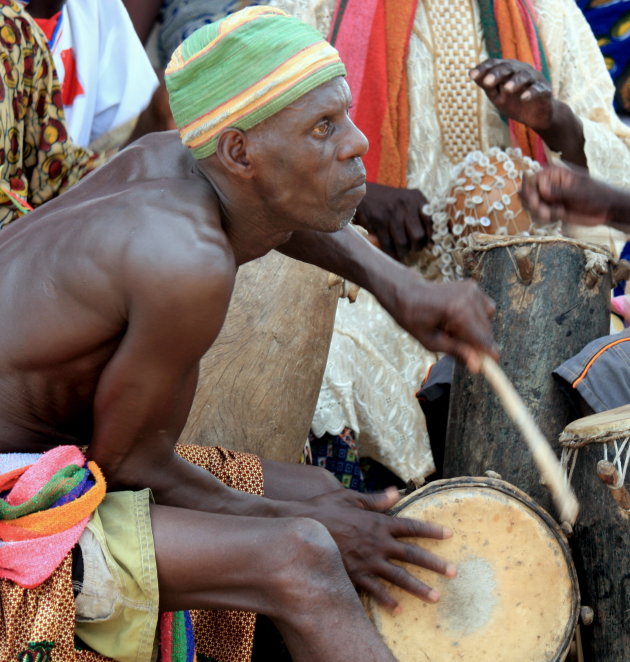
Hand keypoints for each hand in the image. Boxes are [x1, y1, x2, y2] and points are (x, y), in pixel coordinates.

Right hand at [301, 487, 455, 609]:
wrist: (300, 527)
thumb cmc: (325, 508)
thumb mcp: (350, 497)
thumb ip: (376, 499)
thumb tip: (396, 492)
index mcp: (378, 522)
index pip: (410, 526)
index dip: (430, 530)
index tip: (448, 534)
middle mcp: (377, 543)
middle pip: (411, 554)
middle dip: (434, 563)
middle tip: (453, 572)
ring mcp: (367, 561)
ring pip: (398, 577)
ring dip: (418, 587)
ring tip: (435, 596)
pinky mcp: (354, 575)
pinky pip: (374, 590)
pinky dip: (386, 600)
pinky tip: (398, 608)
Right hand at [354, 182, 431, 258]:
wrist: (365, 193)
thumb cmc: (390, 201)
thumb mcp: (409, 201)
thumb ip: (421, 217)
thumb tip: (431, 244)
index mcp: (417, 198)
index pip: (431, 222)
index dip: (430, 236)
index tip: (427, 242)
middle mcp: (406, 205)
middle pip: (418, 236)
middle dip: (416, 246)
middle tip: (413, 247)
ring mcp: (392, 213)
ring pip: (403, 243)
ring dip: (403, 251)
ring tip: (402, 250)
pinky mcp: (379, 221)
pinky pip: (388, 244)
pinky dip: (391, 252)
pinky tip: (392, 251)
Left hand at [391, 275, 497, 372]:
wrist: (408, 294)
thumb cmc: (415, 319)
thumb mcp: (431, 342)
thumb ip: (457, 352)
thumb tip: (477, 367)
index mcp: (457, 311)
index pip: (482, 337)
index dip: (489, 353)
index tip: (493, 364)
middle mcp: (468, 298)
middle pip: (487, 330)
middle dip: (479, 342)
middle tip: (461, 347)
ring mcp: (472, 290)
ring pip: (488, 320)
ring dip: (477, 329)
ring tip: (454, 328)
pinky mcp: (473, 286)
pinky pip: (486, 308)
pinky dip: (477, 316)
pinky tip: (459, 317)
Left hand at [470, 58, 554, 131]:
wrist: (536, 116)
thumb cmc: (514, 102)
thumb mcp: (496, 95)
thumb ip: (486, 85)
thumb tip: (471, 72)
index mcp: (508, 70)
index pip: (495, 64)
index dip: (484, 68)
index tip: (472, 75)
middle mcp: (521, 70)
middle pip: (509, 67)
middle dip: (497, 74)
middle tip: (487, 82)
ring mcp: (534, 79)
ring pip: (524, 76)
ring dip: (515, 82)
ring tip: (507, 89)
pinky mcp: (544, 90)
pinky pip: (538, 89)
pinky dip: (531, 93)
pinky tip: (524, 98)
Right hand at [520, 164, 611, 226]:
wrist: (606, 209)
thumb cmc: (597, 194)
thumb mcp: (579, 191)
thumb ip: (559, 191)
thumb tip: (542, 190)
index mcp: (554, 173)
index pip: (532, 180)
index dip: (530, 191)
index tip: (535, 202)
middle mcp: (548, 184)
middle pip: (526, 193)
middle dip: (532, 204)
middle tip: (544, 212)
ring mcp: (548, 197)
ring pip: (530, 206)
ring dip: (539, 213)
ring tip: (554, 214)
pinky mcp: (550, 209)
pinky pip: (538, 215)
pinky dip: (545, 218)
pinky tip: (559, 216)